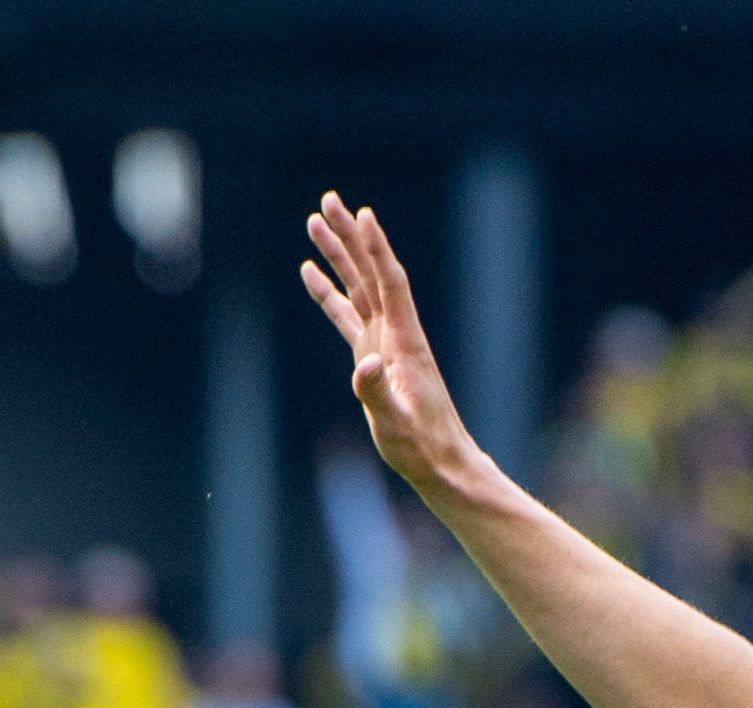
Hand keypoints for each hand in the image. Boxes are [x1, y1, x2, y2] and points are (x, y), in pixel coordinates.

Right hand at [302, 192, 485, 496]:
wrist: (440, 461)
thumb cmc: (422, 446)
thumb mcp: (396, 424)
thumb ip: (376, 393)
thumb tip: (362, 364)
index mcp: (404, 342)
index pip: (390, 283)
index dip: (376, 249)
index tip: (364, 215)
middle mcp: (395, 333)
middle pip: (370, 273)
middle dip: (350, 237)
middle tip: (328, 200)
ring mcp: (383, 342)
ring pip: (358, 288)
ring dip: (338, 256)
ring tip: (314, 222)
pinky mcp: (373, 356)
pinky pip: (348, 315)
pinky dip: (330, 293)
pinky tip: (311, 273)